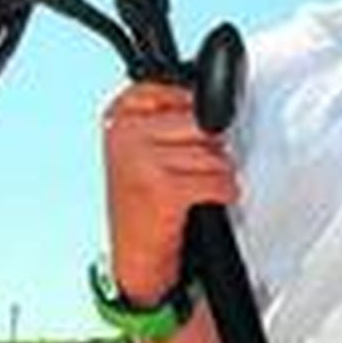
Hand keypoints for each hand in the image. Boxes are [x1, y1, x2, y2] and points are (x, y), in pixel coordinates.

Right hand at [102, 82, 239, 304]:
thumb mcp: (144, 150)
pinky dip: (222, 193)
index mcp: (119, 118)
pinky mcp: (162, 188)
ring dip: (214, 175)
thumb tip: (213, 97)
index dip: (193, 112)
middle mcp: (125, 134)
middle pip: (202, 121)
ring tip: (189, 190)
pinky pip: (218, 180)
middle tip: (187, 171)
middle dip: (209, 148)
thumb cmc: (146, 200)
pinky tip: (200, 203)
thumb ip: (169, 116)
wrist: (135, 253)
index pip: (174, 88)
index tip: (186, 136)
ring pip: (214, 153)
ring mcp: (141, 159)